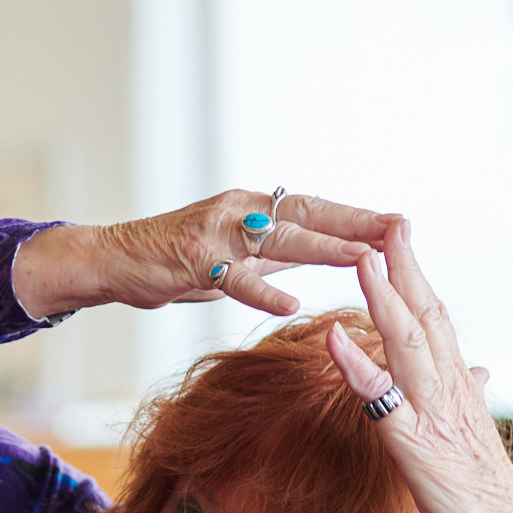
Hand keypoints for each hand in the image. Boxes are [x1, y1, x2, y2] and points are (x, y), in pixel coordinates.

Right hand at [12, 189, 396, 319]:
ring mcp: (217, 233)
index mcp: (252, 209)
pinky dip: (262, 290)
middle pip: (309, 215)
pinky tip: (290, 303)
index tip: (399, 224)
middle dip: (356, 223)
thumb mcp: (231, 255)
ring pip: (280, 240)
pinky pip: (234, 278)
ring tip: (364, 257)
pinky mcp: (194, 260)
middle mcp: (240, 211)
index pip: (315, 210)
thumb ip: (272, 254)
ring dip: (325, 248)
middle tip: (400, 230)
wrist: (112, 259)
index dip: (356, 216)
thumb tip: (318, 253)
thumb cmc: (171, 261)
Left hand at [325, 219, 512, 512]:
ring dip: (383, 298)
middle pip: (425, 314)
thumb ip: (470, 394)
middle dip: (404, 267)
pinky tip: (333, 338)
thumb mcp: (473, 431)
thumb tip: (480, 368)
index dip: (417, 277)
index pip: (436, 317)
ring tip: (362, 258)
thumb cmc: (483, 489)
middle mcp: (448, 386)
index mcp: (458, 383)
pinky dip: (355, 364)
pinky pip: (380, 397)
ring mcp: (431, 410)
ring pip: (407, 342)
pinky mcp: (412, 442)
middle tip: (386, 224)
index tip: (399, 239)